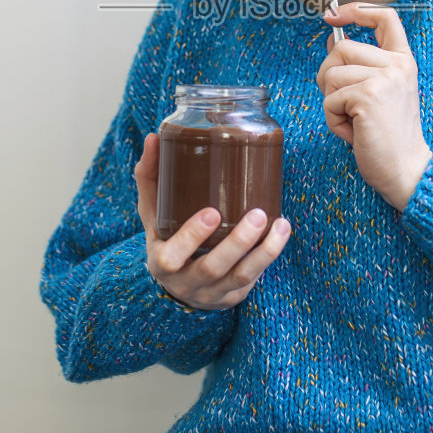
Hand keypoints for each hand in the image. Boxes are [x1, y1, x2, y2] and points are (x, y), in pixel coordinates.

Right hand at [132, 133, 290, 310]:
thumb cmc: (166, 239)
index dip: (192, 237)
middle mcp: (186, 283)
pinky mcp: (234, 294)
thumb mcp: (152, 214)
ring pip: (240, 276)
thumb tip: (154, 137)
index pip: (173, 257)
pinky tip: (282, 231)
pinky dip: (269, 254)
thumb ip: (151, 178)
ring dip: (264, 251)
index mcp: (163, 262)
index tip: (211, 212)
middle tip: (257, 214)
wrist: (177, 285)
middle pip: (212, 268)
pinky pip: (254, 277)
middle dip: (237, 243)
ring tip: (280, 223)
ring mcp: (213, 292)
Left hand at [316, 2, 432, 209]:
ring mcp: (383, 78)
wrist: (406, 170)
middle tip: (346, 105)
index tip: (332, 15)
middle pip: (342, 47)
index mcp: (403, 61)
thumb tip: (333, 40)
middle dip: (330, 77)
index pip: (385, 16)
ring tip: (355, 122)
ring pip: (331, 74)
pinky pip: (329, 99)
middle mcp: (397, 65)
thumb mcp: (380, 93)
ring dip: (332, 103)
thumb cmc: (389, 137)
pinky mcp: (367, 95)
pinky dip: (333, 120)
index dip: (357, 10)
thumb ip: (362, 67)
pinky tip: (354, 132)